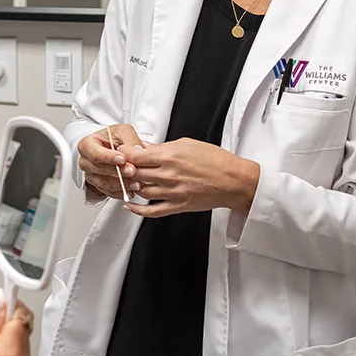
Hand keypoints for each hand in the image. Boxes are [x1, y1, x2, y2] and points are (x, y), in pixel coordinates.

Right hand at [77, 123, 143, 200]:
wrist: (113, 150)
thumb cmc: (114, 138)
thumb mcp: (123, 131)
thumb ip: (130, 138)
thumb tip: (137, 149)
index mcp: (87, 145)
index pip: (94, 153)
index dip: (108, 157)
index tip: (123, 159)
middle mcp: (86, 161)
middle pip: (99, 169)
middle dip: (118, 171)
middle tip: (133, 171)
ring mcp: (91, 175)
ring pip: (104, 183)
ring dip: (121, 184)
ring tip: (136, 183)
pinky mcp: (98, 186)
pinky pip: (108, 192)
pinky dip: (121, 193)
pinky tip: (131, 191)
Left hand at [121, 138, 259, 217]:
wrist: (233, 181)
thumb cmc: (215, 160)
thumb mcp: (187, 144)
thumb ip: (163, 147)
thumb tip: (146, 147)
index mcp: (170, 156)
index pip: (136, 156)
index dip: (125, 155)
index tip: (122, 154)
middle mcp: (169, 175)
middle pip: (136, 174)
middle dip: (126, 171)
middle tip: (122, 168)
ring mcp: (172, 192)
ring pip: (142, 191)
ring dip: (133, 187)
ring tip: (130, 182)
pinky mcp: (178, 206)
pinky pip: (153, 211)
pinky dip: (138, 210)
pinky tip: (130, 206)